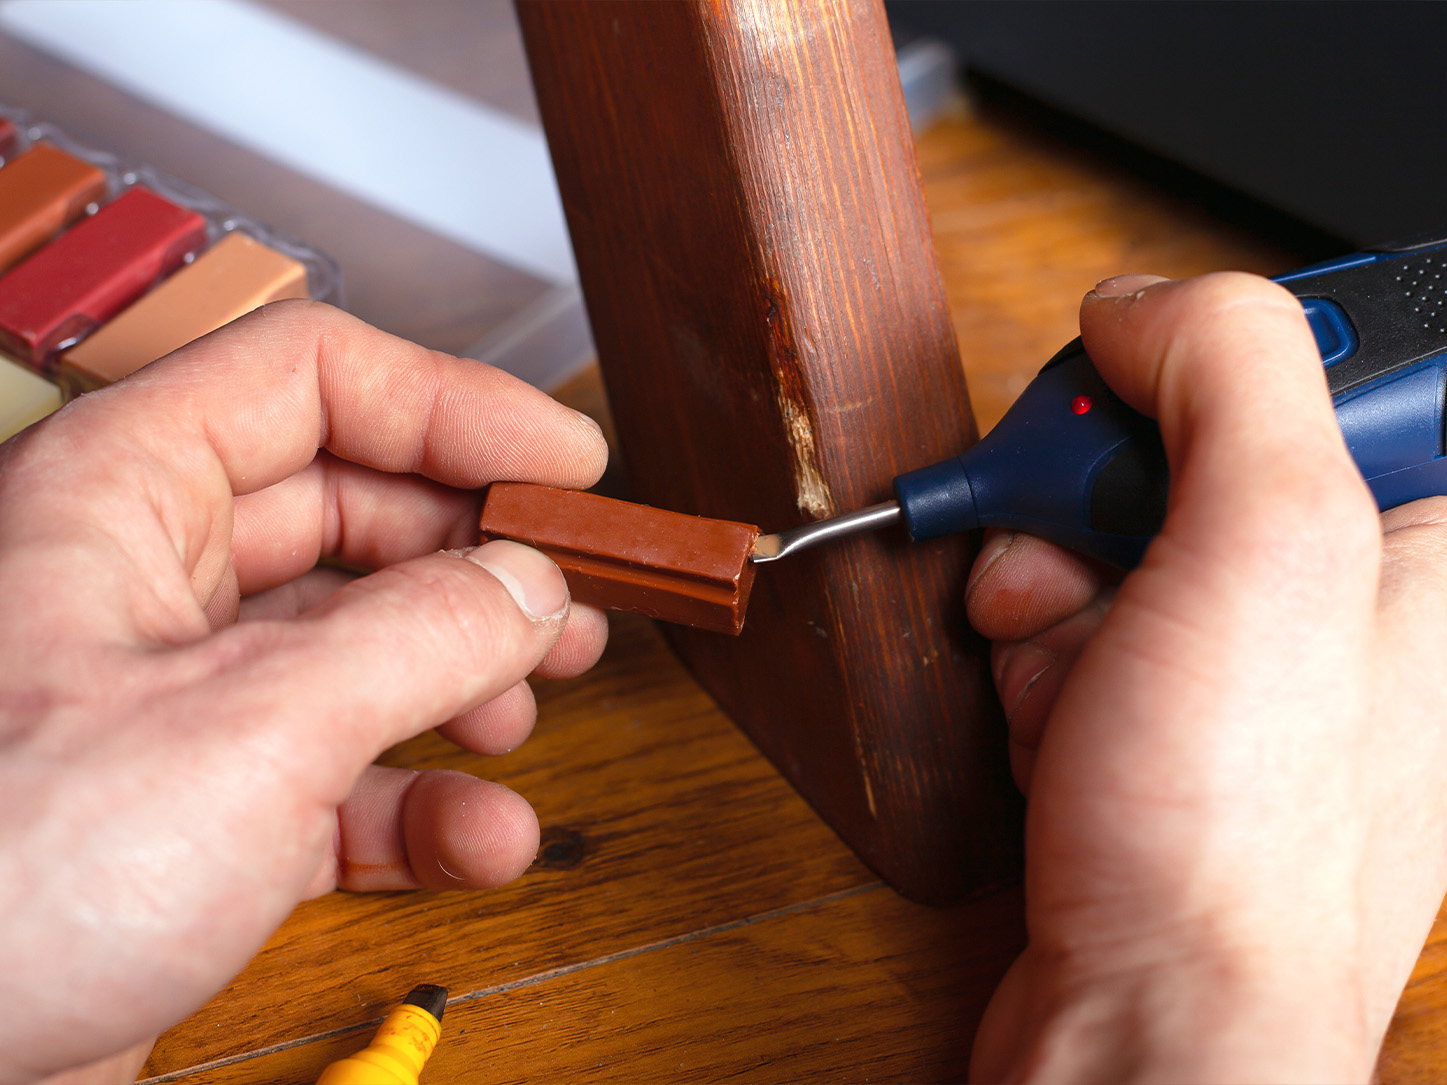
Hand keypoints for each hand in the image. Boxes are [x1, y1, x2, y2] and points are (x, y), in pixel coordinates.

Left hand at [0, 301, 609, 1083]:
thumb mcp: (247, 729)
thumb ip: (417, 637)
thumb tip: (527, 586)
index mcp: (120, 497)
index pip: (314, 382)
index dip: (453, 406)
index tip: (563, 461)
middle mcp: (146, 587)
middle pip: (355, 515)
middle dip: (475, 560)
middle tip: (568, 598)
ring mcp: (172, 707)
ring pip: (355, 649)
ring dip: (462, 681)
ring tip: (528, 714)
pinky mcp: (193, 817)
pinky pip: (337, 778)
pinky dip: (421, 804)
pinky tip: (480, 838)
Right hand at [967, 273, 1446, 1081]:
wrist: (1149, 1022)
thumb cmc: (1234, 836)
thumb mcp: (1265, 545)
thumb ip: (1227, 367)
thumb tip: (1139, 308)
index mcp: (1431, 539)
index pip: (1326, 363)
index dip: (1210, 374)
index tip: (1151, 419)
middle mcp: (1352, 597)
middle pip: (1187, 442)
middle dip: (1094, 494)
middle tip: (1076, 550)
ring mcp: (1255, 662)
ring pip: (1111, 530)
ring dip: (1048, 584)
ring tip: (1065, 672)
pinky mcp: (1169, 713)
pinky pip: (1078, 620)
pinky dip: (1041, 656)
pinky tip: (1058, 724)